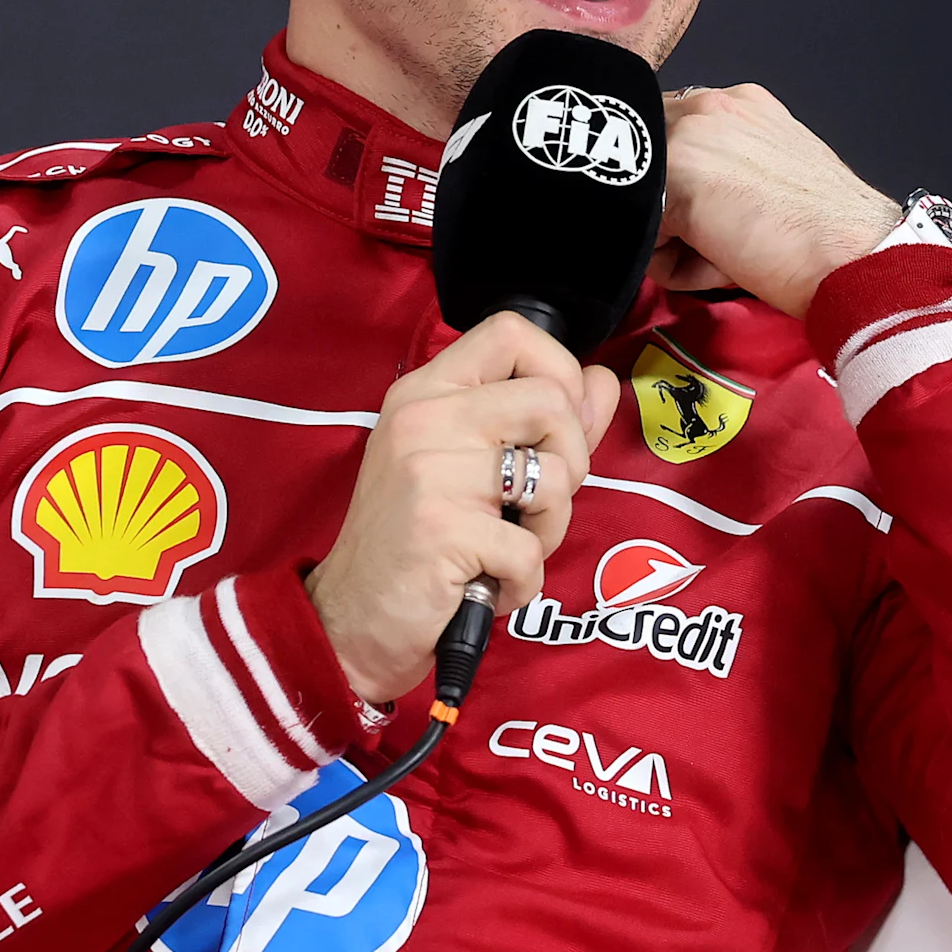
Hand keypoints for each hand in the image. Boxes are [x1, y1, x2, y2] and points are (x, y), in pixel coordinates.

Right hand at [305, 311, 620, 704]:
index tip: (556, 424)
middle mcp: (424, 418)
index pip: (510, 330)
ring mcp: (429, 472)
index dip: (558, 369)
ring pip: (556, 477)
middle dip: (571, 462)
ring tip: (507, 548)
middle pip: (551, 400)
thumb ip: (541, 421)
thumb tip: (600, 382)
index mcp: (429, 392)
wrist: (351, 620)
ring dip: (549, 529)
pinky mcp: (441, 530)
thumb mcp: (472, 467)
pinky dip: (522, 581)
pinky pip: (531, 549)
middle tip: (533, 505)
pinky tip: (486, 584)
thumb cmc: (416, 542)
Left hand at [653, 84, 902, 318]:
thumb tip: (687, 201)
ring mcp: (688, 134)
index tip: (716, 219)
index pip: (675, 144)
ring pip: (645, 202)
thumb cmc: (827, 233)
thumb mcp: (776, 173)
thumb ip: (729, 165)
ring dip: (676, 238)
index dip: (686, 192)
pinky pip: (644, 237)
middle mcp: (710, 105)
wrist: (852, 255)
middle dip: (673, 210)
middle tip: (725, 236)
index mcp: (739, 103)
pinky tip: (725, 262)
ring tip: (729, 251)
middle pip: (646, 170)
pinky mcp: (673, 178)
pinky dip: (677, 266)